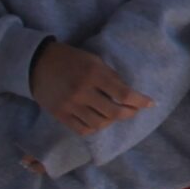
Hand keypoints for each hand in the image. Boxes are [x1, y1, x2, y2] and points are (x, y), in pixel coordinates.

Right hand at [28, 41, 150, 136]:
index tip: (151, 103)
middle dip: (129, 113)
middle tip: (134, 110)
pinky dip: (95, 128)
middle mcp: (82, 91)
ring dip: (112, 121)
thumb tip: (128, 94)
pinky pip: (82, 129)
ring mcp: (70, 105)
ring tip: (116, 114)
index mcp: (94, 74)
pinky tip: (100, 121)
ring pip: (99, 123)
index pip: (123, 93)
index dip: (140, 101)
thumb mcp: (94, 61)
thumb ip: (110, 77)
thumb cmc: (72, 59)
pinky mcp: (59, 115)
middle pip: (114, 112)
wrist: (38, 63)